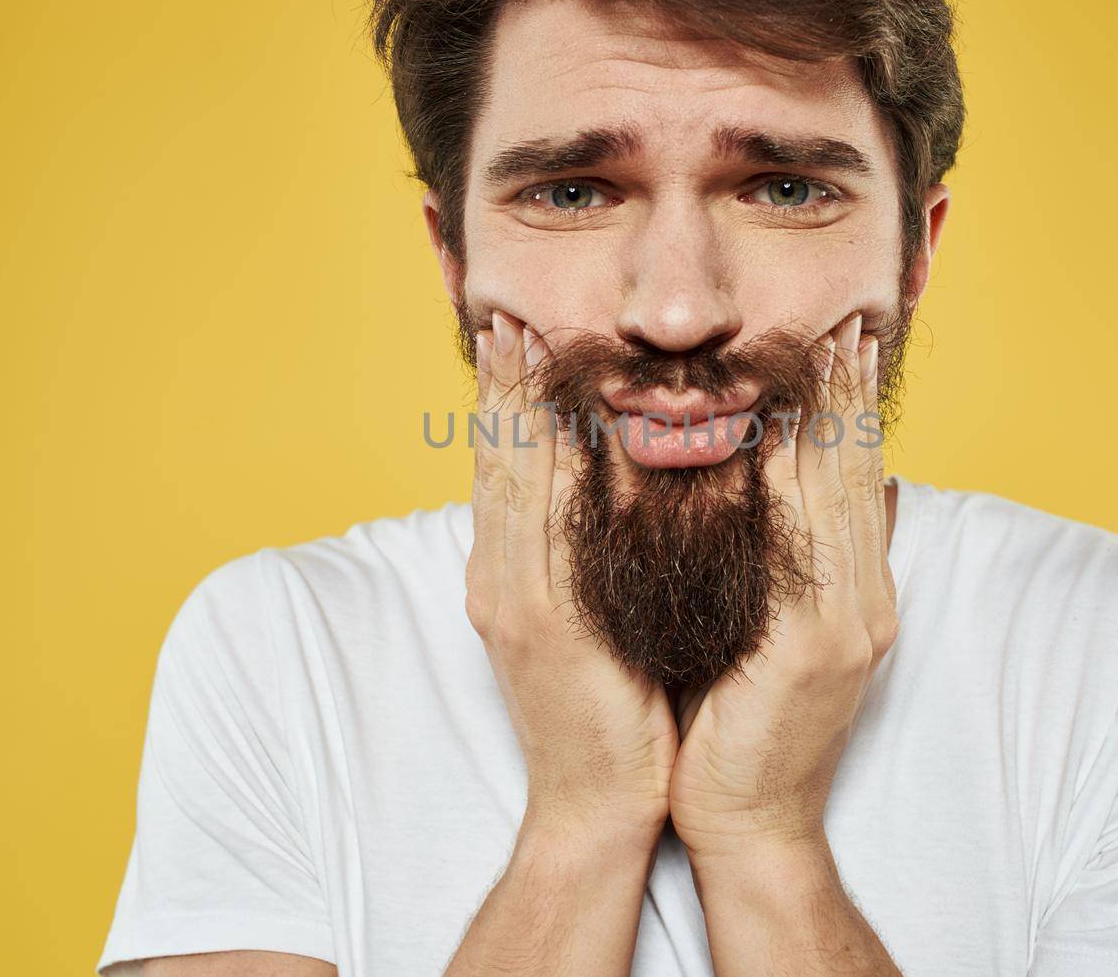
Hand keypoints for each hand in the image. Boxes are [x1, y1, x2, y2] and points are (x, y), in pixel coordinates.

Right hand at [468, 310, 680, 842]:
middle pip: (494, 462)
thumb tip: (623, 487)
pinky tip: (565, 415)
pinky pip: (544, 523)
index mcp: (512, 577)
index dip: (504, 403)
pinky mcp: (541, 620)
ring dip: (515, 404)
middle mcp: (500, 577)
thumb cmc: (612, 711)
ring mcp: (513, 597)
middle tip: (507, 315)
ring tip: (523, 337)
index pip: (506, 471)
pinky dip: (549, 463)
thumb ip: (593, 556)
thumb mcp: (595, 621)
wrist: (597, 803)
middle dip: (498, 385)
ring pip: (509, 479)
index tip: (513, 339)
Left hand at [667, 313, 898, 862]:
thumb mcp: (768, 629)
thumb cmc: (736, 719)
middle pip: (861, 474)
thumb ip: (786, 566)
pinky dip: (791, 478)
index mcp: (853, 592)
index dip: (852, 410)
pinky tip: (773, 429)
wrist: (743, 817)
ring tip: (819, 346)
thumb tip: (779, 499)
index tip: (842, 343)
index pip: (855, 480)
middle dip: (851, 394)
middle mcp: (864, 598)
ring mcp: (849, 621)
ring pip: (841, 494)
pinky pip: (804, 542)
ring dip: (829, 415)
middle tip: (842, 319)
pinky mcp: (817, 645)